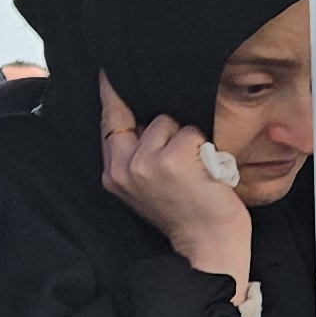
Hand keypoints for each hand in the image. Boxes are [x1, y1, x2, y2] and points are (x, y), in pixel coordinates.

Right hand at [96, 70, 252, 290]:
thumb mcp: (149, 187)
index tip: (107, 70)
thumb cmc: (188, 215)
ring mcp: (146, 163)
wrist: (208, 246)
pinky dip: (205, 148)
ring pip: (171, 123)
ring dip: (190, 141)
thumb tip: (148, 118)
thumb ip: (139, 156)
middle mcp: (123, 166)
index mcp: (113, 172)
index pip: (110, 121)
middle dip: (170, 131)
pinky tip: (206, 171)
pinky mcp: (172, 161)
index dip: (111, 94)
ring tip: (195, 170)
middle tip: (184, 166)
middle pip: (147, 118)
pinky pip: (193, 133)